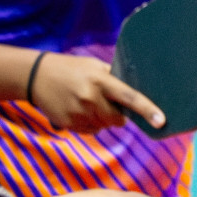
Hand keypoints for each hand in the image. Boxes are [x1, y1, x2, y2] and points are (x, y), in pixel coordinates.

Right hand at [29, 53, 164, 133]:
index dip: (147, 109)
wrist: (36, 76)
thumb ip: (113, 78)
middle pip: (118, 119)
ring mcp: (78, 113)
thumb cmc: (71, 68)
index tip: (161, 121)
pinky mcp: (69, 124)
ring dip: (102, 118)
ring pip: (104, 126)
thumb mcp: (94, 66)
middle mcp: (90, 98)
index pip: (129, 97)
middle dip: (118, 114)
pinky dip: (90, 123)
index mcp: (100, 80)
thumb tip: (137, 90)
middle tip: (105, 101)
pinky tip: (77, 109)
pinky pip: (91, 131)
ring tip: (86, 101)